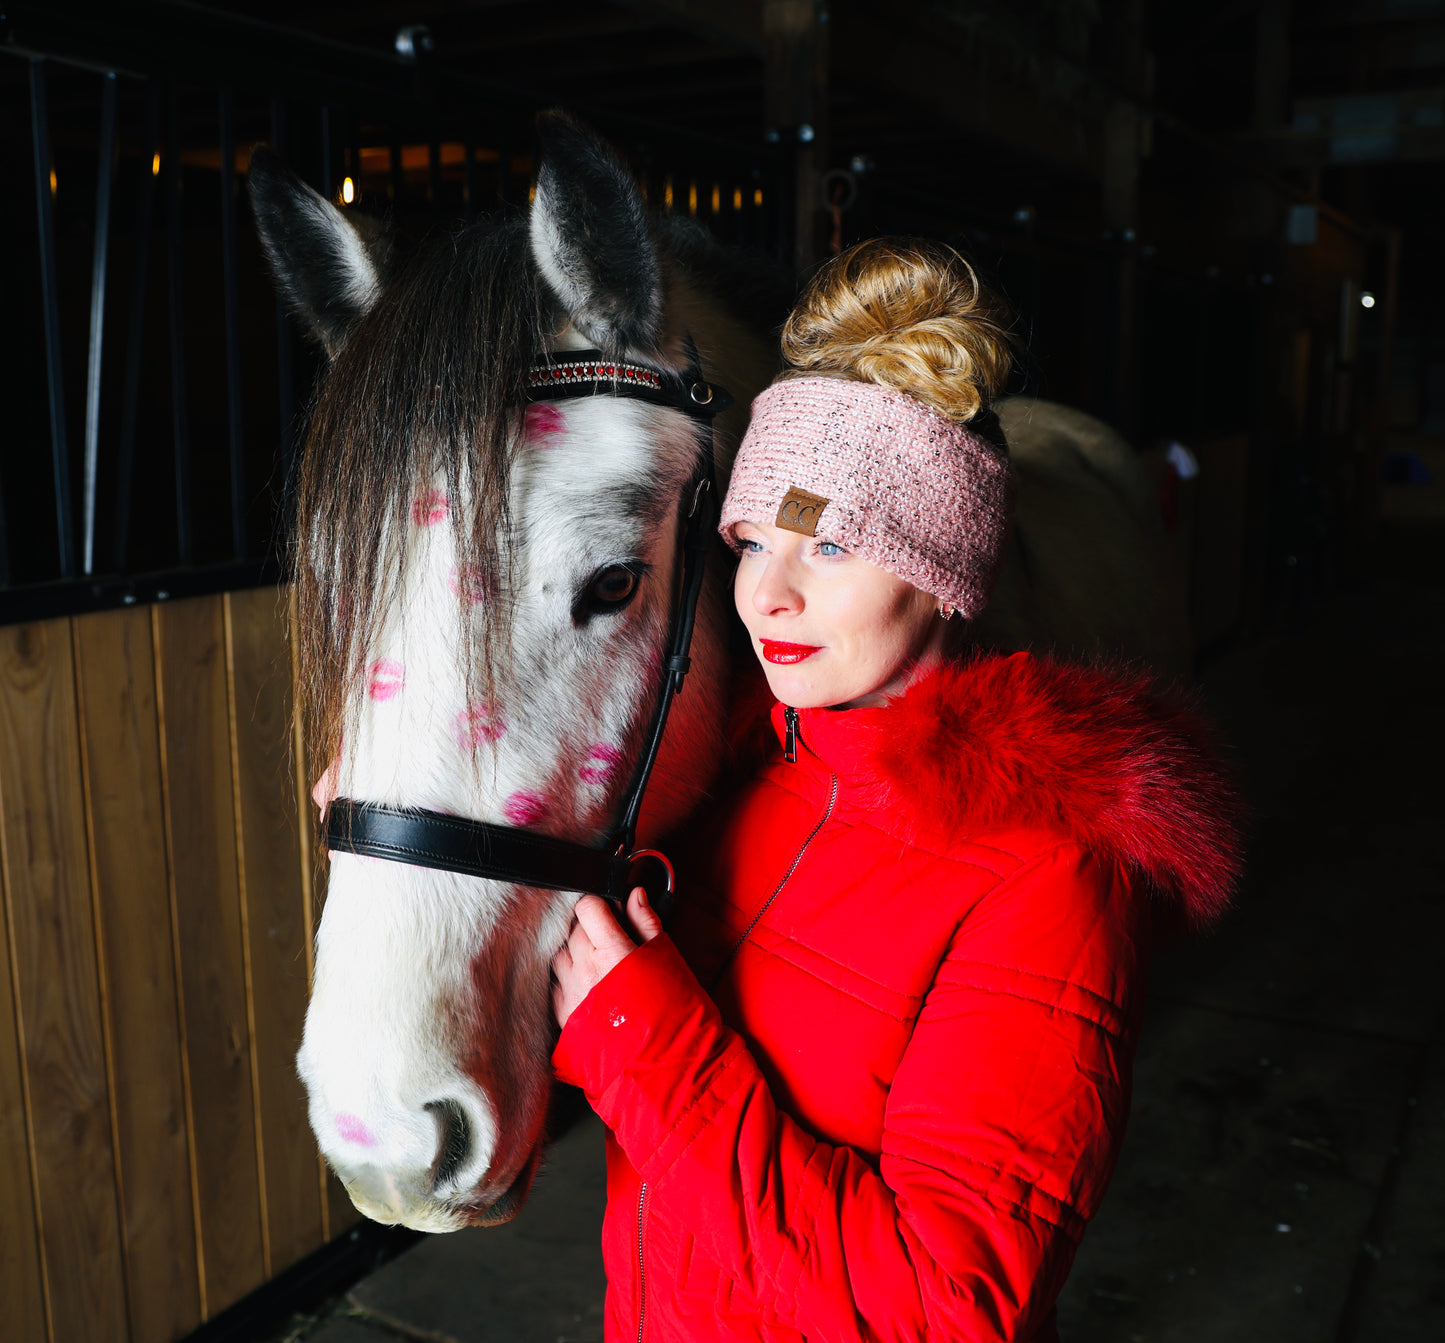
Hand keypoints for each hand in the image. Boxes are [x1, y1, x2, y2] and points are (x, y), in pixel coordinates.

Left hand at [551, 886, 662, 1028]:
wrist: (662, 1060)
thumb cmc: (671, 1011)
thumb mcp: (665, 958)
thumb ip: (646, 922)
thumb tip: (635, 896)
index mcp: (613, 952)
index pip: (587, 907)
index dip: (598, 904)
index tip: (608, 911)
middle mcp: (586, 970)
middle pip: (572, 930)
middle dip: (589, 927)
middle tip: (610, 938)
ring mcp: (572, 993)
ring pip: (560, 954)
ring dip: (574, 952)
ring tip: (598, 962)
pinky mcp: (564, 1015)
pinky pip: (555, 984)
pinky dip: (567, 978)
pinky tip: (587, 984)